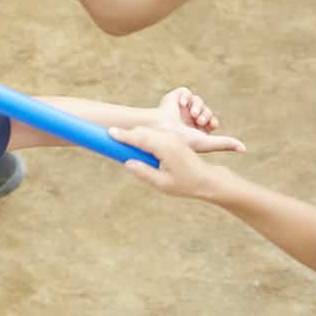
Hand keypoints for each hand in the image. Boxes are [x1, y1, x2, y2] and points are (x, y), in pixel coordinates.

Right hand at [110, 126, 231, 198]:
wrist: (207, 179)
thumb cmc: (186, 184)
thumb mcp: (162, 183)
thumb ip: (144, 172)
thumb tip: (127, 163)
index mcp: (166, 148)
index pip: (140, 138)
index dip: (123, 135)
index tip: (109, 132)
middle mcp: (169, 138)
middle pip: (142, 131)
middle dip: (125, 133)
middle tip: (107, 136)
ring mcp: (172, 137)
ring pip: (147, 131)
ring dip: (133, 135)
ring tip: (118, 140)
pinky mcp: (173, 139)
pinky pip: (153, 134)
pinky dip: (141, 136)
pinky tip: (133, 144)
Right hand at [151, 87, 245, 153]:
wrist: (159, 130)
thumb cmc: (179, 140)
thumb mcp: (206, 142)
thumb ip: (224, 144)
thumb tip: (245, 149)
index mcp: (193, 130)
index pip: (210, 121)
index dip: (212, 121)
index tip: (210, 125)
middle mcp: (187, 119)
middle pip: (206, 110)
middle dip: (206, 114)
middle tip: (200, 120)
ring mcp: (180, 108)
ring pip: (198, 100)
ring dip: (198, 106)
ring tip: (192, 114)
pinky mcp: (172, 98)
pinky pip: (186, 92)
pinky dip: (186, 96)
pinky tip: (182, 105)